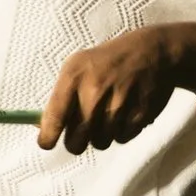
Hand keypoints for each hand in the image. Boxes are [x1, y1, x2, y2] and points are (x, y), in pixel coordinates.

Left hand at [41, 24, 195, 154]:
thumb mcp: (78, 66)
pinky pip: (121, 139)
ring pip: (99, 143)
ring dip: (101, 135)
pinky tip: (124, 112)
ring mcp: (119, 104)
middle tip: (82, 130)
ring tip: (107, 113)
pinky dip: (120, 132)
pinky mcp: (139, 114)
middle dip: (76, 141)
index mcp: (74, 76)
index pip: (54, 119)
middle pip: (76, 142)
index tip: (47, 143)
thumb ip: (60, 97)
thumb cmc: (107, 61)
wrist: (152, 52)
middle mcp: (94, 92)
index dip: (47, 138)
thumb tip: (42, 128)